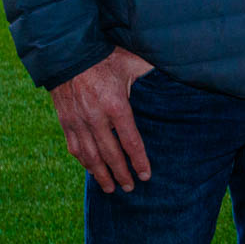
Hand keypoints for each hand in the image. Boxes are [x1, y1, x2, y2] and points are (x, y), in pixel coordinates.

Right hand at [48, 47, 154, 193]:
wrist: (69, 55)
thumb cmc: (106, 58)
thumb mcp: (132, 63)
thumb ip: (151, 73)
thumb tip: (178, 74)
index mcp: (116, 105)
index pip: (130, 141)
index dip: (139, 160)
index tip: (146, 175)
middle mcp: (95, 118)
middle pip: (110, 154)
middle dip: (121, 174)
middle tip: (130, 188)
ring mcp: (78, 122)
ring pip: (90, 156)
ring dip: (101, 174)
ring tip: (110, 188)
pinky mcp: (66, 122)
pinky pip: (75, 148)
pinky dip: (84, 162)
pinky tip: (92, 171)